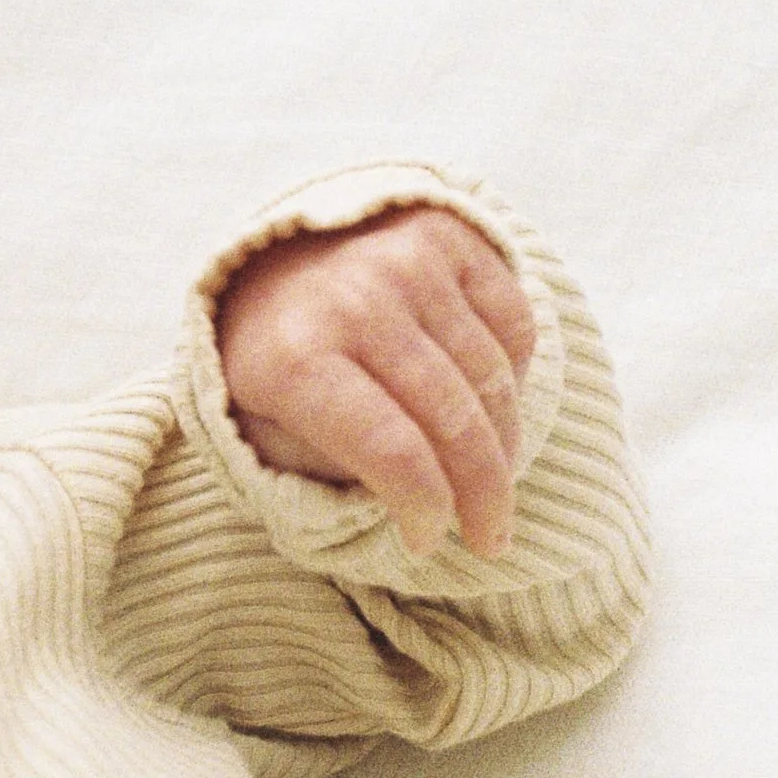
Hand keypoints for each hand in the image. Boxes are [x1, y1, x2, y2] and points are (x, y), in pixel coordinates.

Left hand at [215, 206, 535, 559]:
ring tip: (492, 481)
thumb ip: (332, 469)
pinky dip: (514, 373)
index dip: (426, 508)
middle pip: (454, 422)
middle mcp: (354, 303)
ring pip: (493, 377)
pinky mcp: (448, 235)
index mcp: (295, 361)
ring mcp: (406, 261)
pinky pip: (514, 324)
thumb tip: (423, 508)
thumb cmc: (270, 359)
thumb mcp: (263, 424)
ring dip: (504, 444)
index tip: (428, 542)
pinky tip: (492, 403)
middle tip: (491, 537)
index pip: (392, 452)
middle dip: (484, 496)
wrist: (266, 255)